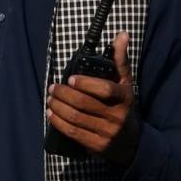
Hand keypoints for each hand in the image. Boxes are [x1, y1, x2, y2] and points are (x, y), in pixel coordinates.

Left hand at [47, 32, 140, 163]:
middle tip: (53, 88)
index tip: (70, 79)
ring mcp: (106, 133)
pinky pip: (73, 133)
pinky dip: (58, 122)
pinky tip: (51, 114)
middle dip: (64, 94)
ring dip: (58, 107)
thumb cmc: (123, 106)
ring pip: (76, 118)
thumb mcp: (125, 83)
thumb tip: (122, 34)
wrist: (130, 143)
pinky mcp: (96, 146)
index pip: (105, 89)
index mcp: (124, 98)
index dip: (85, 83)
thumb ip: (120, 60)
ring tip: (50, 99)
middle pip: (84, 104)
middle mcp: (116, 117)